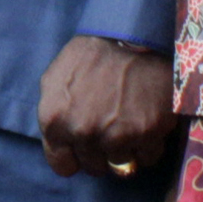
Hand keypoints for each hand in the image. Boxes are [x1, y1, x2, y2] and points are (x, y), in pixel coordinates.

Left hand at [38, 35, 176, 179]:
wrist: (133, 34)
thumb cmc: (92, 54)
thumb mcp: (55, 78)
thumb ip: (53, 113)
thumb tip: (59, 141)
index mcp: (55, 121)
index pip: (63, 165)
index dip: (75, 156)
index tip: (85, 148)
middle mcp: (82, 132)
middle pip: (94, 167)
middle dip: (101, 152)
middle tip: (112, 129)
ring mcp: (116, 136)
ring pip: (122, 166)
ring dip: (127, 150)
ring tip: (131, 123)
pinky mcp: (147, 134)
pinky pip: (148, 157)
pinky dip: (150, 144)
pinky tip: (147, 121)